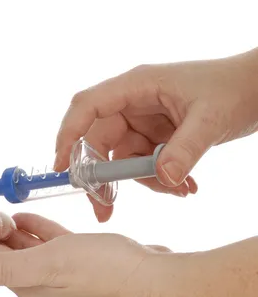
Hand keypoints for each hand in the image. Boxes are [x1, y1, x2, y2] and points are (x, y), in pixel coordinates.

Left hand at [0, 213, 168, 296]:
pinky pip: (50, 244)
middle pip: (4, 257)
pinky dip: (37, 231)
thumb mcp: (46, 265)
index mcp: (29, 286)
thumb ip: (3, 267)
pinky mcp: (83, 262)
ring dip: (9, 235)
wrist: (155, 280)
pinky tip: (27, 219)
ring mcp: (64, 275)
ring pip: (27, 250)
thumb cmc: (101, 271)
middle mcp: (43, 284)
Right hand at [54, 47, 257, 220]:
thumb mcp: (210, 119)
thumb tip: (163, 178)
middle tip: (104, 209)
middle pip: (99, 142)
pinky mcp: (155, 135)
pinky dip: (159, 179)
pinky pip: (144, 164)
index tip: (60, 167)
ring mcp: (143, 120)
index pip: (87, 107)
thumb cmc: (235, 87)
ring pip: (122, 159)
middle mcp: (133, 103)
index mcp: (136, 86)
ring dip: (143, 182)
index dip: (68, 135)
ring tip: (178, 191)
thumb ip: (185, 149)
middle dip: (103, 178)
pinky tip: (185, 187)